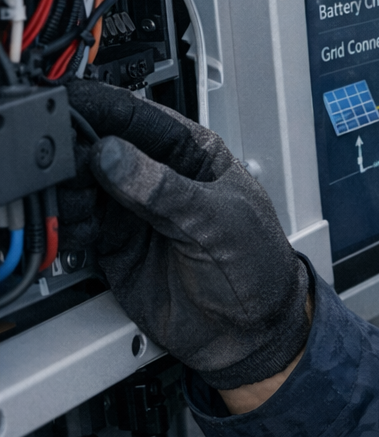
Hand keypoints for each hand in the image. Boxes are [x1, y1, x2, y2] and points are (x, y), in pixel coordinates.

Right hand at [65, 80, 310, 390]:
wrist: (252, 331)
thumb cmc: (258, 264)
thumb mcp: (217, 220)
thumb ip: (165, 190)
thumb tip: (114, 155)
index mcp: (194, 153)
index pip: (140, 118)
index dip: (103, 108)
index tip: (70, 105)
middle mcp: (160, 176)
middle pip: (103, 148)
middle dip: (76, 151)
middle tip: (60, 163)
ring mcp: (136, 211)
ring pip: (85, 186)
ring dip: (69, 192)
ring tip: (71, 204)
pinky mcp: (117, 247)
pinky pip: (81, 227)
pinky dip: (69, 226)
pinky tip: (76, 232)